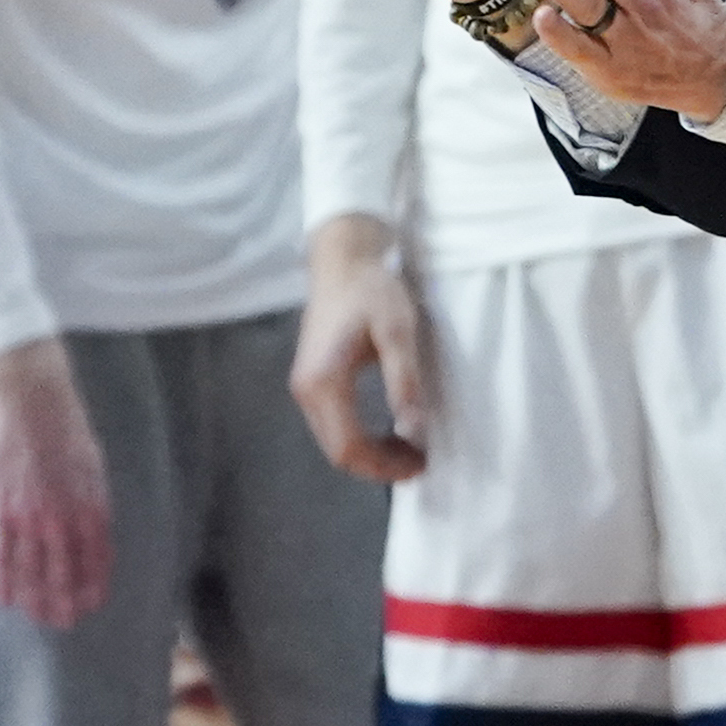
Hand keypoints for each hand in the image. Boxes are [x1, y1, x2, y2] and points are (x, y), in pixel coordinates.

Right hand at [0, 338, 110, 629]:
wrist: (32, 400)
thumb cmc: (66, 427)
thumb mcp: (92, 462)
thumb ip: (90, 497)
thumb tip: (90, 525)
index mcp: (92, 499)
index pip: (97, 551)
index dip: (95, 579)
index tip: (94, 601)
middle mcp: (65, 512)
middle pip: (67, 567)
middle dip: (67, 598)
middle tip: (66, 622)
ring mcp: (33, 514)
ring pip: (35, 567)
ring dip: (38, 597)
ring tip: (40, 618)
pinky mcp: (3, 509)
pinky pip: (3, 553)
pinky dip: (5, 579)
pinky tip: (7, 599)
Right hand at [291, 215, 431, 482]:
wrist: (344, 260)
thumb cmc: (372, 290)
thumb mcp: (398, 330)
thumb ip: (403, 379)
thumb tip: (413, 429)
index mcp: (323, 383)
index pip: (349, 447)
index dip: (384, 466)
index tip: (420, 465)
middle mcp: (305, 392)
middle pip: (338, 451)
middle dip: (379, 466)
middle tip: (421, 462)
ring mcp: (305, 387)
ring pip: (334, 441)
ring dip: (371, 453)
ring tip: (411, 450)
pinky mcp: (312, 381)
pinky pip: (334, 425)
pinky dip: (361, 437)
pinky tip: (391, 431)